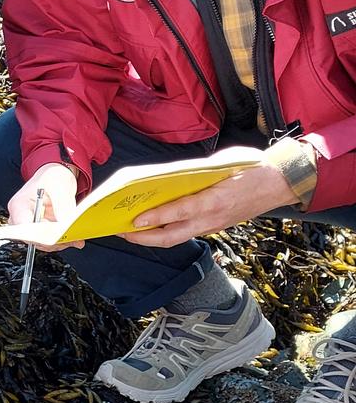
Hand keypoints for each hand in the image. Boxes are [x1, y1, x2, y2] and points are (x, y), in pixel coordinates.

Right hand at [7, 161, 84, 250]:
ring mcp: (29, 225)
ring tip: (73, 238)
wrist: (56, 176)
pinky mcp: (39, 229)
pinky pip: (48, 240)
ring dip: (58, 242)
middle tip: (69, 238)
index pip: (23, 228)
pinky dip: (60, 241)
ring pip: (41, 242)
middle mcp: (20, 217)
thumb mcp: (59, 187)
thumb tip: (65, 224)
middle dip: (52, 240)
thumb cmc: (52, 176)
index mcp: (19, 205)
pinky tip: (72, 238)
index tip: (54, 237)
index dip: (38, 236)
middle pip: (32, 238)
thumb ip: (62, 206)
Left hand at [122, 158, 296, 246]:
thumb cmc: (252, 168)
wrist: (281, 182)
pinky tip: (152, 225)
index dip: (155, 218)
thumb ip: (196, 173)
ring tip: (130, 231)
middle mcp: (211, 218)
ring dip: (151, 238)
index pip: (178, 212)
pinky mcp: (213, 227)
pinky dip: (165, 231)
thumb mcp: (224, 163)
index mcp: (214, 200)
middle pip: (170, 237)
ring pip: (175, 239)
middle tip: (121, 232)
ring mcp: (212, 225)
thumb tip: (166, 178)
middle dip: (142, 238)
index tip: (134, 220)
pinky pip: (185, 233)